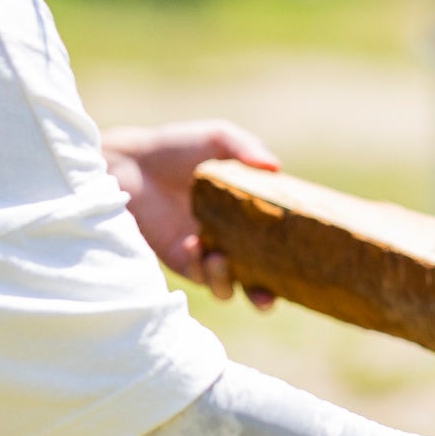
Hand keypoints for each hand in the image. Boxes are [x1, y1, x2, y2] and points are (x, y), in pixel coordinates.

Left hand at [104, 119, 280, 304]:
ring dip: (228, 280)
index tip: (306, 262)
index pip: (278, 242)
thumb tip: (276, 168)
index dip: (293, 257)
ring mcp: (206, 253)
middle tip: (267, 296)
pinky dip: (201, 266)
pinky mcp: (180, 261)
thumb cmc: (174, 147)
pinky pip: (199, 277)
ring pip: (228, 287)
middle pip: (258, 279)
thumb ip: (246, 149)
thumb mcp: (217, 139)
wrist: (128, 163)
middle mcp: (232, 239)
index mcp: (247, 214)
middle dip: (265, 297)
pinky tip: (194, 243)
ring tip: (220, 258)